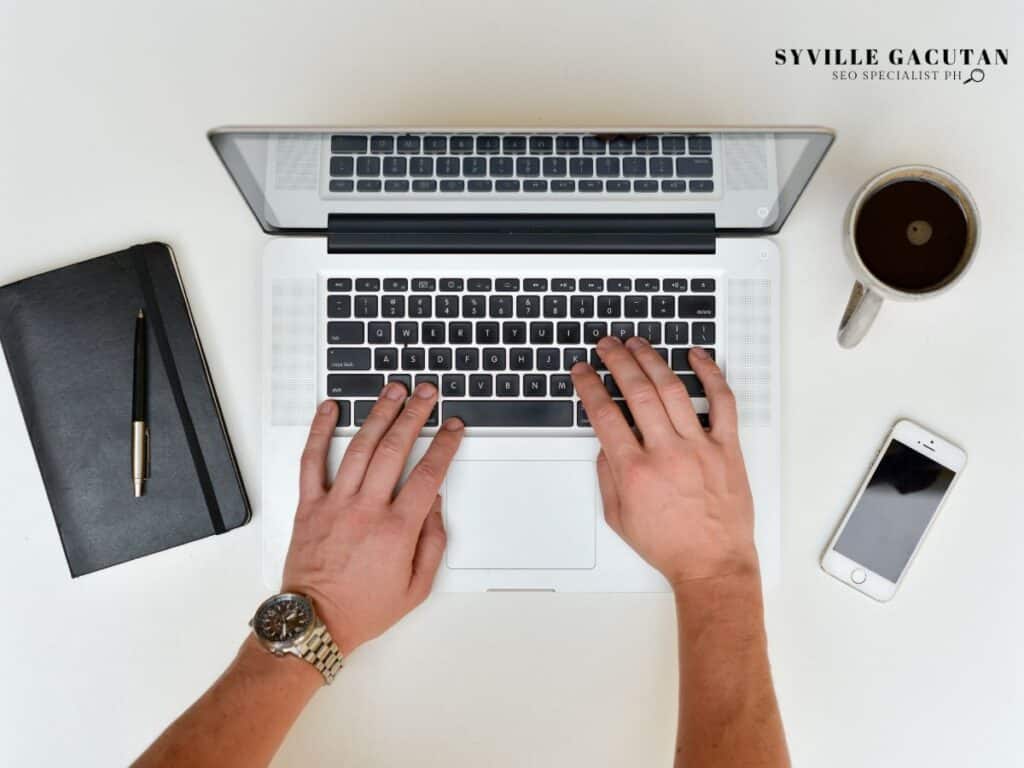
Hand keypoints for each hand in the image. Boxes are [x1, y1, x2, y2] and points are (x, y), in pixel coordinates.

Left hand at [282, 383, 463, 654]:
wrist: (314, 623)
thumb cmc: (363, 608)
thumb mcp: (416, 588)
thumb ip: (432, 543)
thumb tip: (435, 504)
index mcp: (396, 530)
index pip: (428, 475)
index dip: (445, 446)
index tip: (453, 428)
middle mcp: (366, 510)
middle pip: (395, 449)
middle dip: (415, 415)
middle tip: (427, 394)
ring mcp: (334, 504)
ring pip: (359, 447)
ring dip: (378, 414)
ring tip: (392, 390)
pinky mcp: (309, 506)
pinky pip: (311, 460)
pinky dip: (320, 431)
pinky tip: (330, 409)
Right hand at [571, 337, 756, 587]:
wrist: (712, 564)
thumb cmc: (669, 545)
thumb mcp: (618, 517)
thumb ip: (607, 476)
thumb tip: (605, 443)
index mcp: (635, 471)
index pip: (605, 414)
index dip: (589, 386)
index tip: (583, 371)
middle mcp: (666, 453)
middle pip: (636, 392)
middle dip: (616, 361)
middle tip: (607, 345)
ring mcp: (699, 447)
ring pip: (673, 389)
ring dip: (652, 360)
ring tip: (638, 344)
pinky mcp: (727, 448)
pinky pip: (722, 402)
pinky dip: (710, 374)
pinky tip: (696, 356)